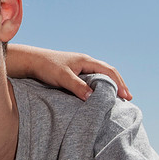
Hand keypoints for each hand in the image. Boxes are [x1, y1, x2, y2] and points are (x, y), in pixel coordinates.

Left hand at [6, 45, 131, 100]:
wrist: (31, 61)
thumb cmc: (46, 67)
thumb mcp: (62, 77)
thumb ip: (77, 86)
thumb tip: (93, 97)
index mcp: (86, 61)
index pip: (109, 71)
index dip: (119, 83)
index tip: (126, 96)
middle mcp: (85, 62)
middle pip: (108, 73)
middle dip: (119, 85)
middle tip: (128, 98)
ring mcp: (80, 67)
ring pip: (100, 76)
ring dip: (110, 86)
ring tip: (118, 98)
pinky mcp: (74, 73)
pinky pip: (92, 79)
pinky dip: (100, 86)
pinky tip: (100, 95)